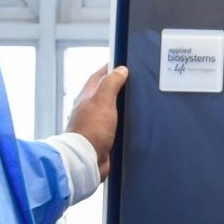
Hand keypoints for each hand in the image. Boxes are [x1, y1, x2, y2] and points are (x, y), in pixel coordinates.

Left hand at [66, 64, 128, 178]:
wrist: (86, 160)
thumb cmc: (91, 130)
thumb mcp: (102, 100)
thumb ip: (111, 83)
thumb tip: (120, 70)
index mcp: (87, 97)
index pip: (99, 76)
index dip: (111, 68)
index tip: (124, 63)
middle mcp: (90, 109)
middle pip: (105, 92)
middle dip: (118, 86)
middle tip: (135, 81)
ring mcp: (96, 124)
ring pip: (111, 109)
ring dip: (122, 105)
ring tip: (138, 102)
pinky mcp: (104, 138)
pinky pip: (116, 125)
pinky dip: (124, 122)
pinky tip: (134, 123)